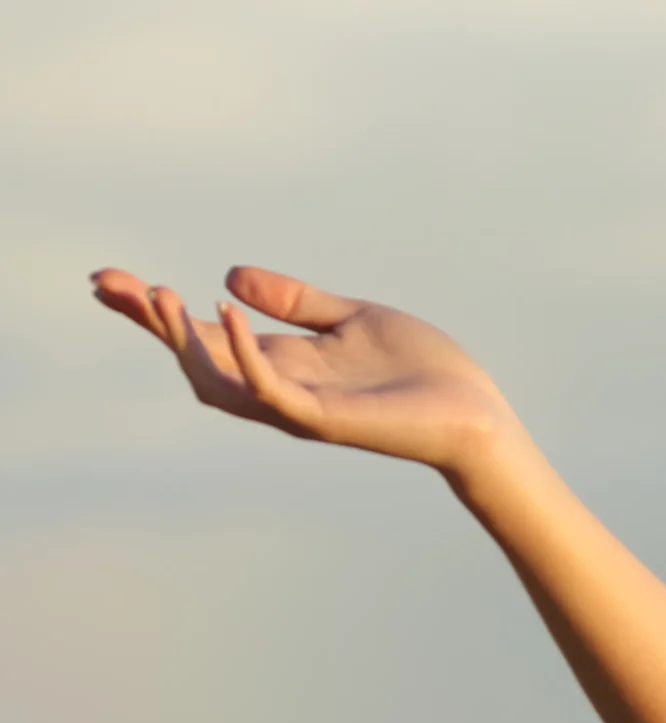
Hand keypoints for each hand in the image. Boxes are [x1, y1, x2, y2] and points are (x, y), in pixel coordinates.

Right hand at [90, 265, 519, 476]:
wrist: (474, 414)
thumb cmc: (423, 372)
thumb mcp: (351, 319)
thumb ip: (295, 301)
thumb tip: (229, 275)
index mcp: (285, 362)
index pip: (205, 335)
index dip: (156, 311)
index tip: (111, 280)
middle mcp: (280, 389)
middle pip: (194, 359)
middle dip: (149, 322)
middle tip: (105, 282)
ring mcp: (298, 408)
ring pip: (218, 380)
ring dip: (182, 338)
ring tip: (159, 293)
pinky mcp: (323, 419)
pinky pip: (269, 389)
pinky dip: (242, 352)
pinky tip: (225, 310)